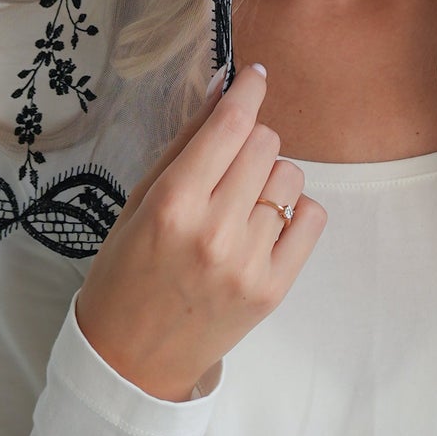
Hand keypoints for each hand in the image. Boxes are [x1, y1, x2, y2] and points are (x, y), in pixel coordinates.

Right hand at [74, 64, 326, 399]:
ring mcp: (248, 262)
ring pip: (289, 177)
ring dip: (269, 178)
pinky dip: (293, 212)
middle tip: (228, 166)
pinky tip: (264, 226)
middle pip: (265, 144)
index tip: (255, 76)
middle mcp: (214, 231)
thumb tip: (224, 91)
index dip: (247, 92)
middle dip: (250, 142)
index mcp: (172, 204)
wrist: (132, 359)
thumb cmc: (125, 273)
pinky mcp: (274, 287)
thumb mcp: (138, 202)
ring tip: (239, 205)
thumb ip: (184, 146)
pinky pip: (311, 217)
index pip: (229, 126)